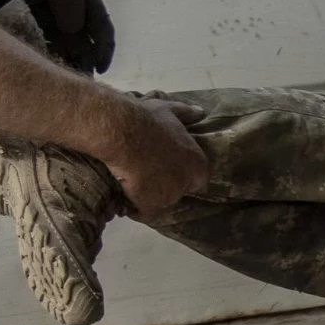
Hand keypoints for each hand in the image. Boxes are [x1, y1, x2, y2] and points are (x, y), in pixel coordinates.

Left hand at [0, 0, 114, 72]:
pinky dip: (40, 49)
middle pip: (80, 39)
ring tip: (60, 80)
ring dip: (62, 59)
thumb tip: (76, 35)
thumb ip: (69, 0)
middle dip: (81, 60)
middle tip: (77, 83)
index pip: (100, 27)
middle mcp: (69, 3)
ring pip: (59, 40)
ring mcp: (48, 7)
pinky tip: (37, 62)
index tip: (99, 70)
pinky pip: (37, 34)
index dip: (103, 49)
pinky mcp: (25, 9)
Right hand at [101, 98, 206, 213]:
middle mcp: (188, 182)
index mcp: (198, 163)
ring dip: (150, 197)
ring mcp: (170, 195)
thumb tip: (201, 112)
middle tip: (150, 176)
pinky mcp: (151, 204)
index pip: (199, 179)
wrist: (124, 133)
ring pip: (161, 202)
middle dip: (167, 186)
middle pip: (179, 191)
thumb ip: (187, 113)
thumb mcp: (170, 110)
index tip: (169, 170)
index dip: (184, 175)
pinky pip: (144, 213)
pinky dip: (135, 210)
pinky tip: (126, 205)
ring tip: (135, 188)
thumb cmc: (148, 120)